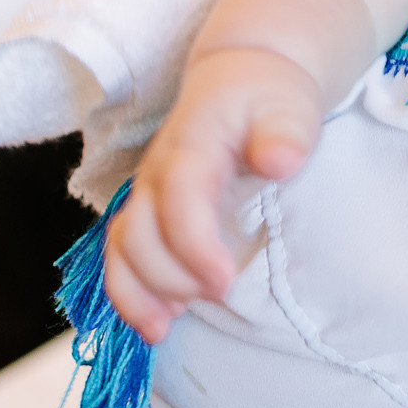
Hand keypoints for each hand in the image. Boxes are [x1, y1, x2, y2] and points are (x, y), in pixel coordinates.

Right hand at [104, 47, 325, 342]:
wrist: (242, 79)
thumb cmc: (268, 97)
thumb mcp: (288, 105)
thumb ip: (284, 133)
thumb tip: (280, 161)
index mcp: (191, 146)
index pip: (179, 199)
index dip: (193, 245)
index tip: (224, 281)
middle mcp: (157, 173)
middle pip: (139, 233)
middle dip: (171, 276)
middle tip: (219, 293)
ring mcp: (147, 195)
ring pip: (120, 250)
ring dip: (138, 294)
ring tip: (166, 328)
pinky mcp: (147, 214)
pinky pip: (122, 258)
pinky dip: (130, 294)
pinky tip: (155, 324)